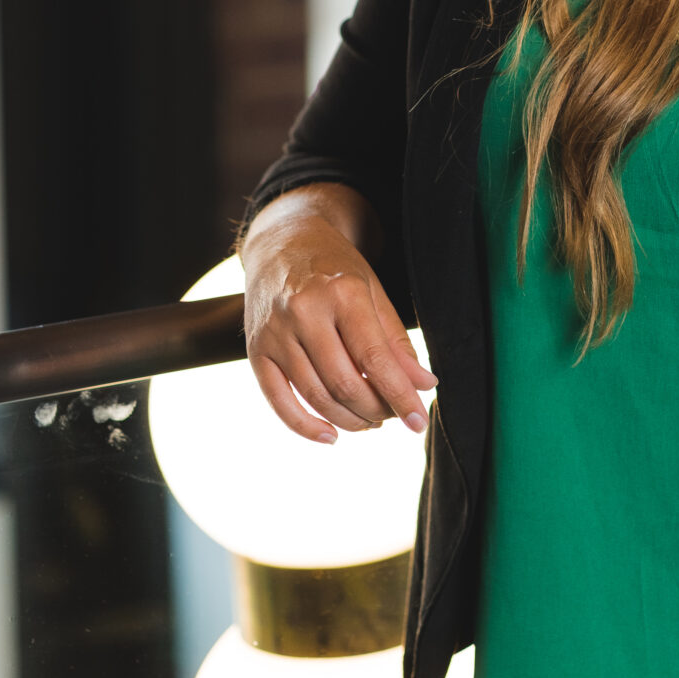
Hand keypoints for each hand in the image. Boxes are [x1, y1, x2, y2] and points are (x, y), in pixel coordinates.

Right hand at [240, 186, 436, 446]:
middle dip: (375, 410)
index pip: (375, 359)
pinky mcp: (255, 349)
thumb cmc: (336, 269)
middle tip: (392, 417)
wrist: (283, 241)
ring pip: (315, 395)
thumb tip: (424, 386)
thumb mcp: (373, 293)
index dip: (400, 396)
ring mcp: (275, 332)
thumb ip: (396, 342)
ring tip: (369, 422)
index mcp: (342, 293)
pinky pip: (277, 400)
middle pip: (344, 383)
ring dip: (347, 420)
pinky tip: (330, 436)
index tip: (418, 421)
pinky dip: (304, 426)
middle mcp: (304, 312)